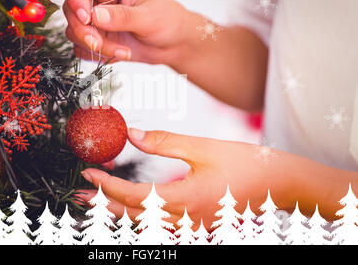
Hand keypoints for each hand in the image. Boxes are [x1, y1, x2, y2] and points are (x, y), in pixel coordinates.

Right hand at [64, 0, 189, 65]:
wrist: (175, 44)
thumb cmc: (169, 21)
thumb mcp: (149, 17)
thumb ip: (122, 16)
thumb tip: (95, 15)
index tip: (86, 17)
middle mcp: (100, 0)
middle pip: (71, 9)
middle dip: (83, 31)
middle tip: (99, 44)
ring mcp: (97, 21)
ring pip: (75, 32)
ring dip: (94, 46)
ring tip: (121, 51)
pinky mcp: (98, 39)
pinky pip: (82, 48)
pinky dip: (96, 55)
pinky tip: (119, 54)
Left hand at [76, 128, 298, 228]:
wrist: (280, 185)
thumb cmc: (245, 163)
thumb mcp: (202, 147)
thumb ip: (164, 141)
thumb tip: (130, 134)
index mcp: (183, 200)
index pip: (132, 197)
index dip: (106, 186)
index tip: (88, 173)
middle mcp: (183, 220)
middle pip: (133, 216)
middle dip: (104, 204)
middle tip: (80, 195)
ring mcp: (191, 227)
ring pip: (145, 224)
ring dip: (119, 211)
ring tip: (98, 200)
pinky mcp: (197, 225)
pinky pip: (160, 225)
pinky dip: (140, 215)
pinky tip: (132, 205)